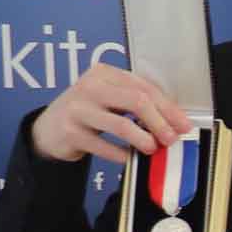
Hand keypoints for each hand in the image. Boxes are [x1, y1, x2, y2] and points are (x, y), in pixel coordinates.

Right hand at [29, 64, 190, 163]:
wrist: (48, 129)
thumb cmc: (88, 112)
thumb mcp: (110, 98)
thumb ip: (137, 103)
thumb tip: (174, 121)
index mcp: (105, 73)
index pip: (145, 88)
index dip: (168, 108)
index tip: (183, 125)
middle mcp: (90, 86)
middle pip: (136, 101)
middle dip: (159, 122)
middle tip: (171, 139)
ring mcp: (78, 108)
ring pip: (121, 124)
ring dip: (143, 139)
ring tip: (152, 149)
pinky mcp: (70, 131)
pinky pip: (103, 145)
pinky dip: (121, 154)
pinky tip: (130, 158)